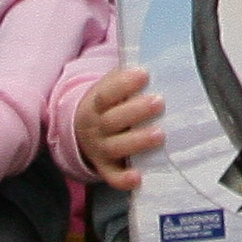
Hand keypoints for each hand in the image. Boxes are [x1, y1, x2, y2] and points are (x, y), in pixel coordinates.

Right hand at [74, 64, 164, 189]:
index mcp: (96, 104)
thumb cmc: (109, 106)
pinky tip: (138, 177)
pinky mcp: (105, 168)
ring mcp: (99, 149)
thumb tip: (159, 62)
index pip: (107, 93)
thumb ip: (126, 80)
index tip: (145, 74)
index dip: (124, 83)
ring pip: (115, 146)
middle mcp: (96, 126)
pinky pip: (112, 176)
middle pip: (113, 120)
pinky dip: (123, 179)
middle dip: (136, 111)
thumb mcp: (110, 89)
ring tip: (159, 135)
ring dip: (137, 141)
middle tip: (159, 102)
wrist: (81, 133)